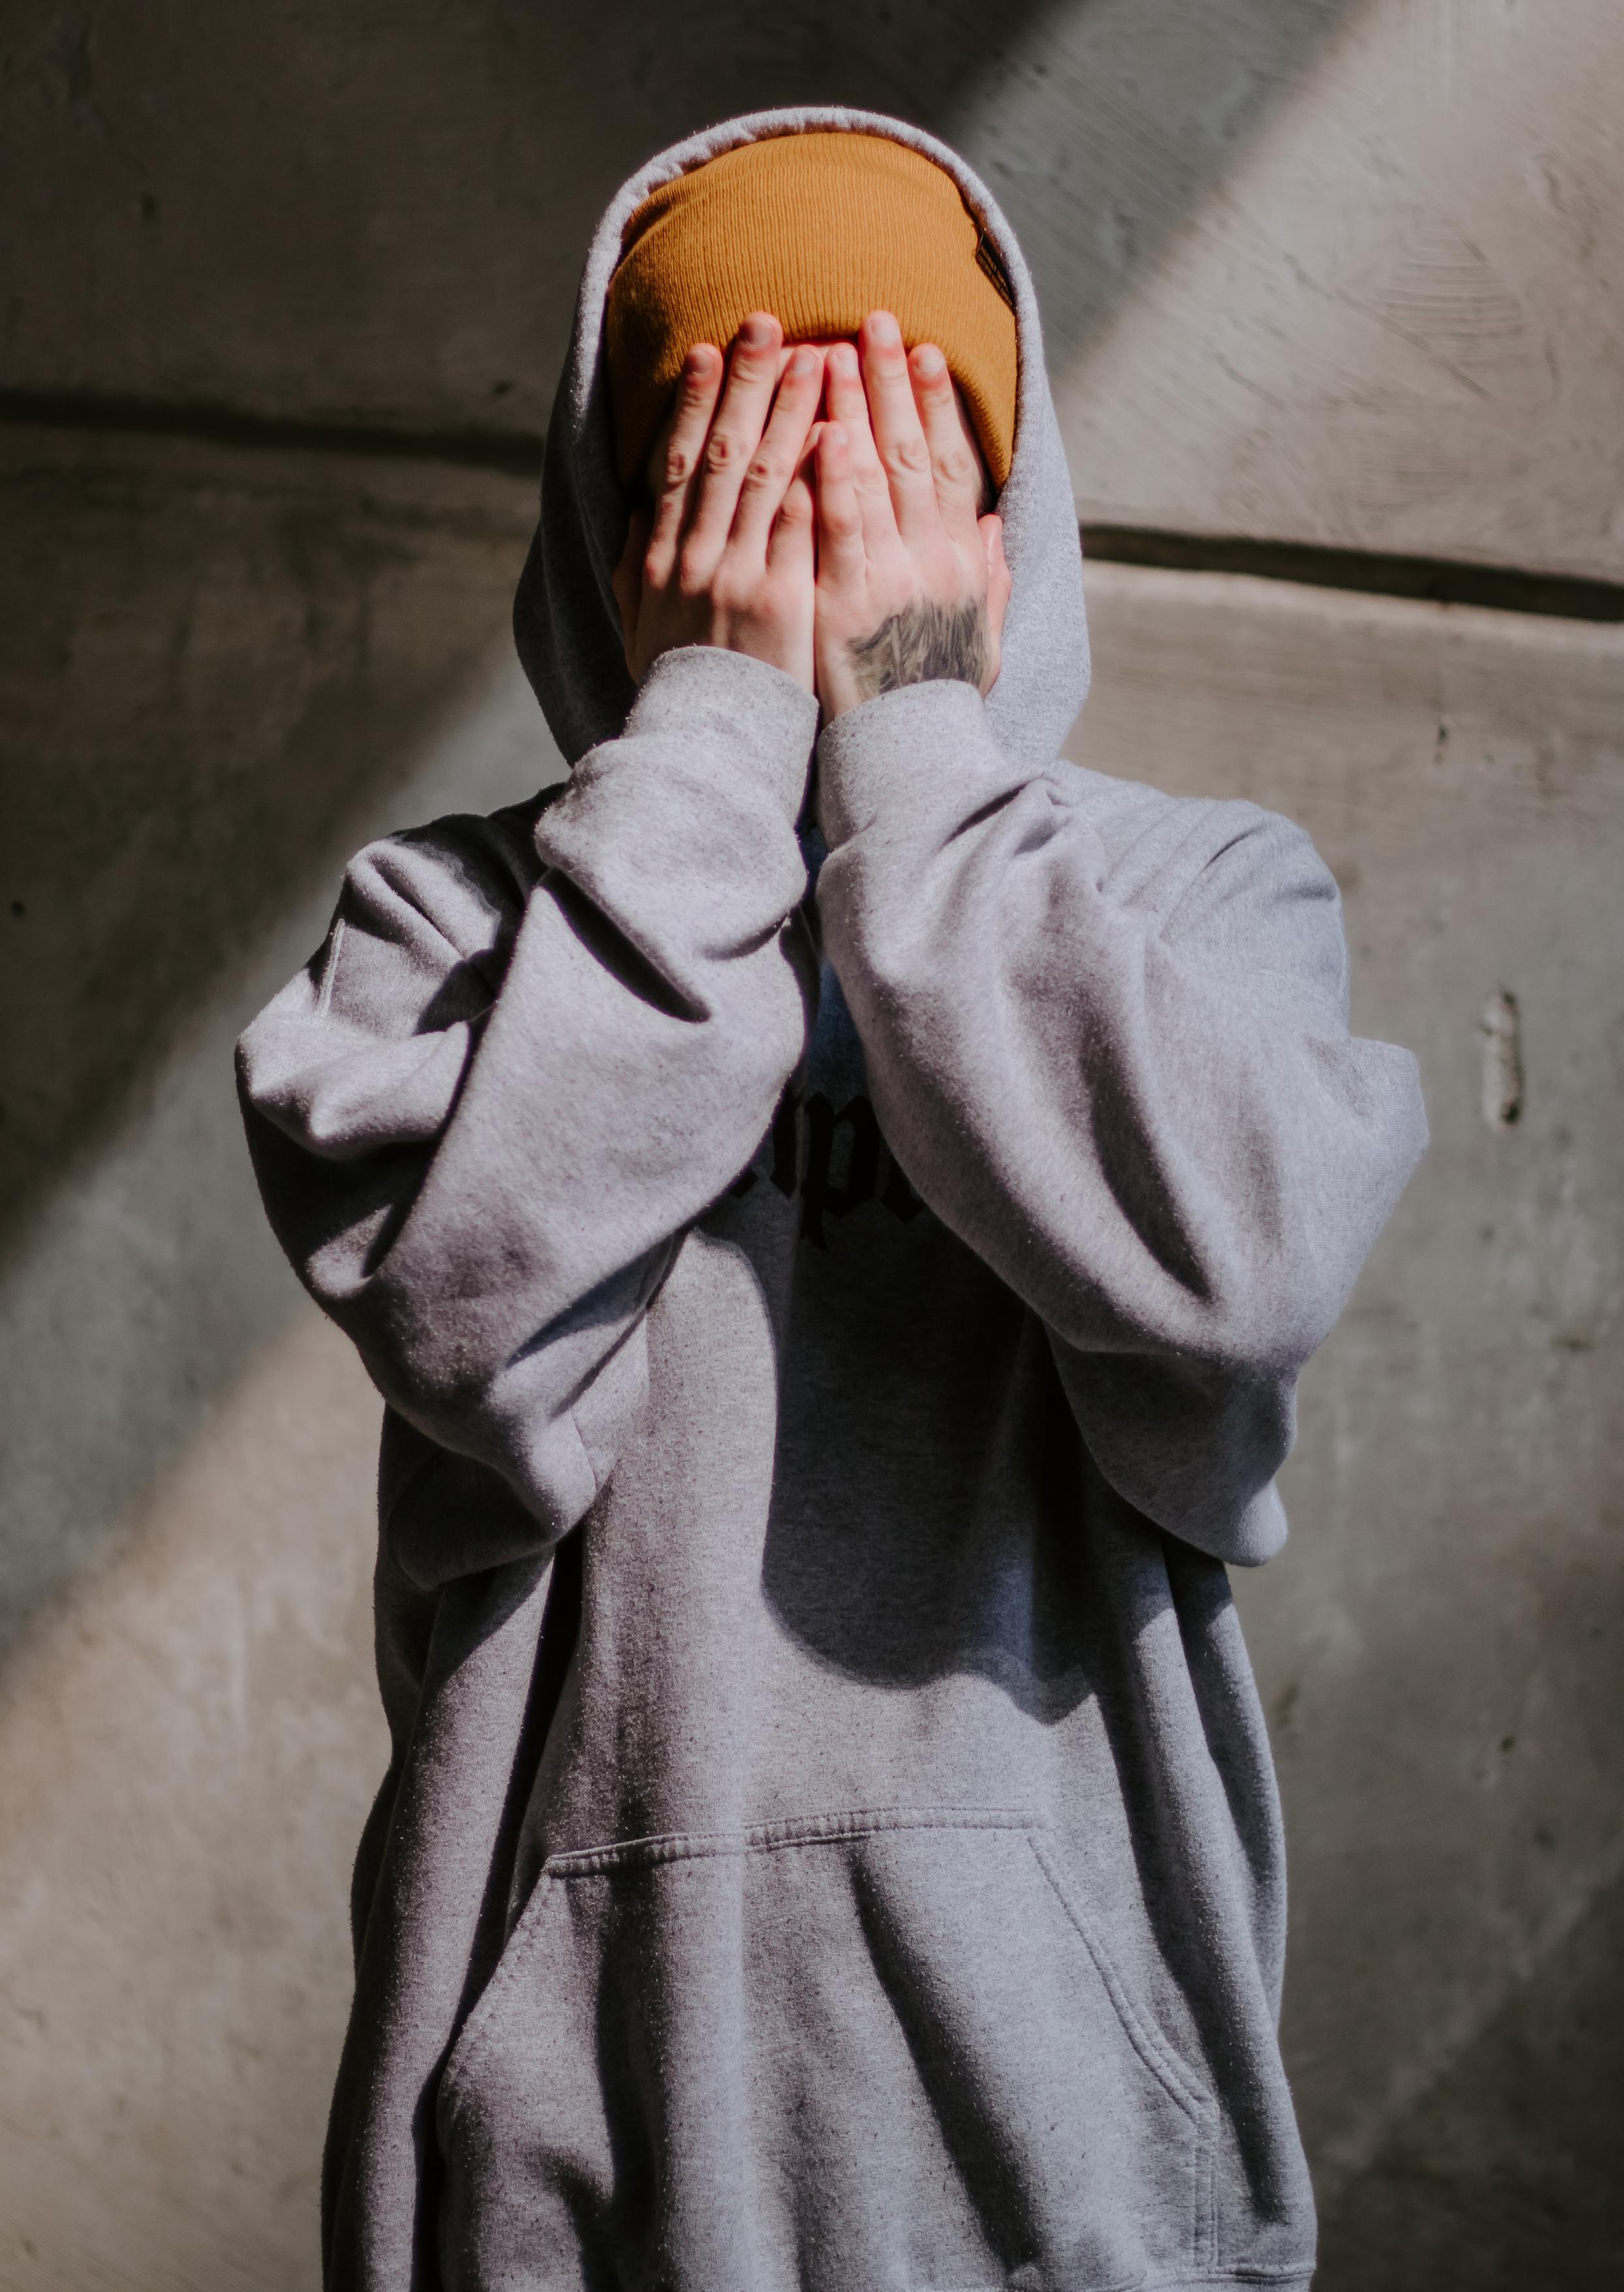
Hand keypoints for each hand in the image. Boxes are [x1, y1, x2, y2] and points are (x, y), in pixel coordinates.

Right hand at [612, 313, 820, 692]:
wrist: (703, 749)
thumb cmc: (680, 689)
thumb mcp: (639, 626)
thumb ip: (634, 566)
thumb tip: (637, 510)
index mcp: (659, 558)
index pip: (676, 462)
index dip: (691, 402)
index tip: (707, 350)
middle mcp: (694, 557)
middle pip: (721, 451)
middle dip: (745, 383)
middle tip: (768, 322)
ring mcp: (736, 576)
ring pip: (763, 476)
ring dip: (790, 409)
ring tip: (815, 355)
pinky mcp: (780, 602)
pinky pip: (799, 527)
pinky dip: (814, 475)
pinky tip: (835, 431)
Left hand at [812, 312, 1010, 721]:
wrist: (907, 762)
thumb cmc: (932, 701)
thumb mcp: (979, 642)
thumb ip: (988, 580)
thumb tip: (994, 526)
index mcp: (962, 564)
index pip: (952, 467)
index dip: (938, 407)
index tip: (924, 353)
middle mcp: (934, 562)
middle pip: (912, 454)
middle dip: (891, 382)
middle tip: (873, 320)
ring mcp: (891, 580)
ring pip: (872, 478)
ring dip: (853, 408)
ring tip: (832, 350)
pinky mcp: (846, 605)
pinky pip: (837, 529)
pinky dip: (832, 477)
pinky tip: (819, 430)